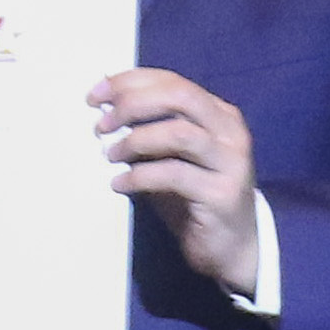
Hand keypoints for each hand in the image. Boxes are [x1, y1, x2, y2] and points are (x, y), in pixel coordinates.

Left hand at [92, 67, 261, 291]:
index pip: (172, 82)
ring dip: (135, 140)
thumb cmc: (195, 200)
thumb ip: (148, 133)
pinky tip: (120, 184)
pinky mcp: (222, 194)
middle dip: (132, 104)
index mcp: (219, 114)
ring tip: (110, 155)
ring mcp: (230, 162)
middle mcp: (230, 132)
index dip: (130, 83)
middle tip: (102, 124)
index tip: (96, 94)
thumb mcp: (170, 159)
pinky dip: (139, 176)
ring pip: (178, 133)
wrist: (233, 248)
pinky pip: (173, 175)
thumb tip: (106, 110)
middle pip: (178, 96)